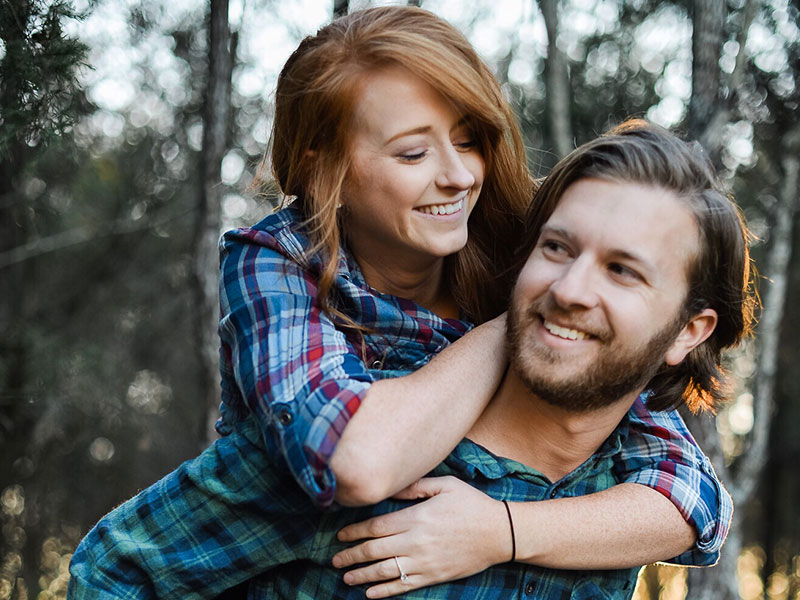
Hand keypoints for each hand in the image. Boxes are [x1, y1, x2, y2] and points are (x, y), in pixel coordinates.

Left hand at [331, 476, 511, 597]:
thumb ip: (417, 486)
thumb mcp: (446, 485)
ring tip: (345, 577)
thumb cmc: (472, 505)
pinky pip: (404, 586)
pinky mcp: (434, 576)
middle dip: (352, 555)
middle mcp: (416, 542)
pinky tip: (370, 594)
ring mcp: (424, 562)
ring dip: (362, 575)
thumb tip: (393, 486)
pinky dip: (385, 592)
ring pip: (385, 571)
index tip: (341, 535)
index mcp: (416, 517)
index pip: (377, 526)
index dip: (355, 532)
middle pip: (375, 550)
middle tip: (335, 559)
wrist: (499, 533)